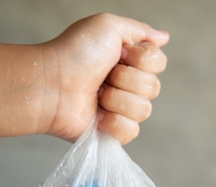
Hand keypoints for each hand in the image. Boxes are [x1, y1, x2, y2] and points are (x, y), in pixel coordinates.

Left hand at [41, 13, 168, 143]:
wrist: (52, 84)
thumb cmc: (74, 53)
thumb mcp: (108, 26)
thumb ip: (140, 30)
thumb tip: (163, 37)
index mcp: (129, 61)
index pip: (159, 63)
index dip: (142, 59)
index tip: (119, 54)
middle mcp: (127, 85)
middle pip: (154, 87)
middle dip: (127, 79)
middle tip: (103, 76)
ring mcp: (121, 110)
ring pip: (144, 110)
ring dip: (117, 99)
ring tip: (96, 95)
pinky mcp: (113, 132)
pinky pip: (132, 131)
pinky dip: (114, 122)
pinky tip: (97, 115)